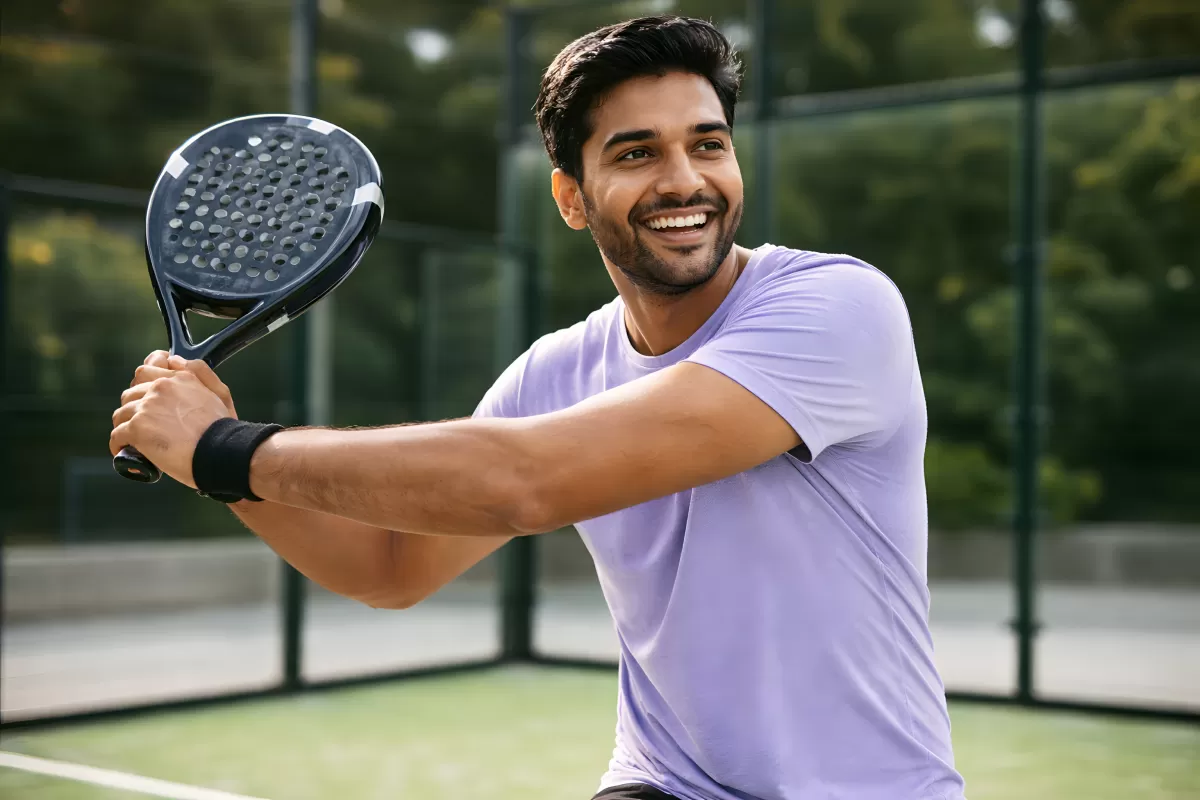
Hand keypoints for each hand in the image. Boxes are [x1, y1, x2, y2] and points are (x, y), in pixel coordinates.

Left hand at [110, 352, 237, 487]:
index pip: (146, 369)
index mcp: (179, 378)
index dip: (141, 382)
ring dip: (125, 425)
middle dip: (133, 407)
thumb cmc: (223, 428)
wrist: (221, 452)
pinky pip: (117, 434)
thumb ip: (199, 371)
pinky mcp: (137, 428)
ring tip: (132, 439)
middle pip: (130, 392)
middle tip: (141, 422)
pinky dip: (118, 444)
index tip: (143, 395)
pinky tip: (125, 451)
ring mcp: (147, 407)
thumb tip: (174, 359)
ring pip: (121, 413)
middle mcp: (161, 388)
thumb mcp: (221, 392)